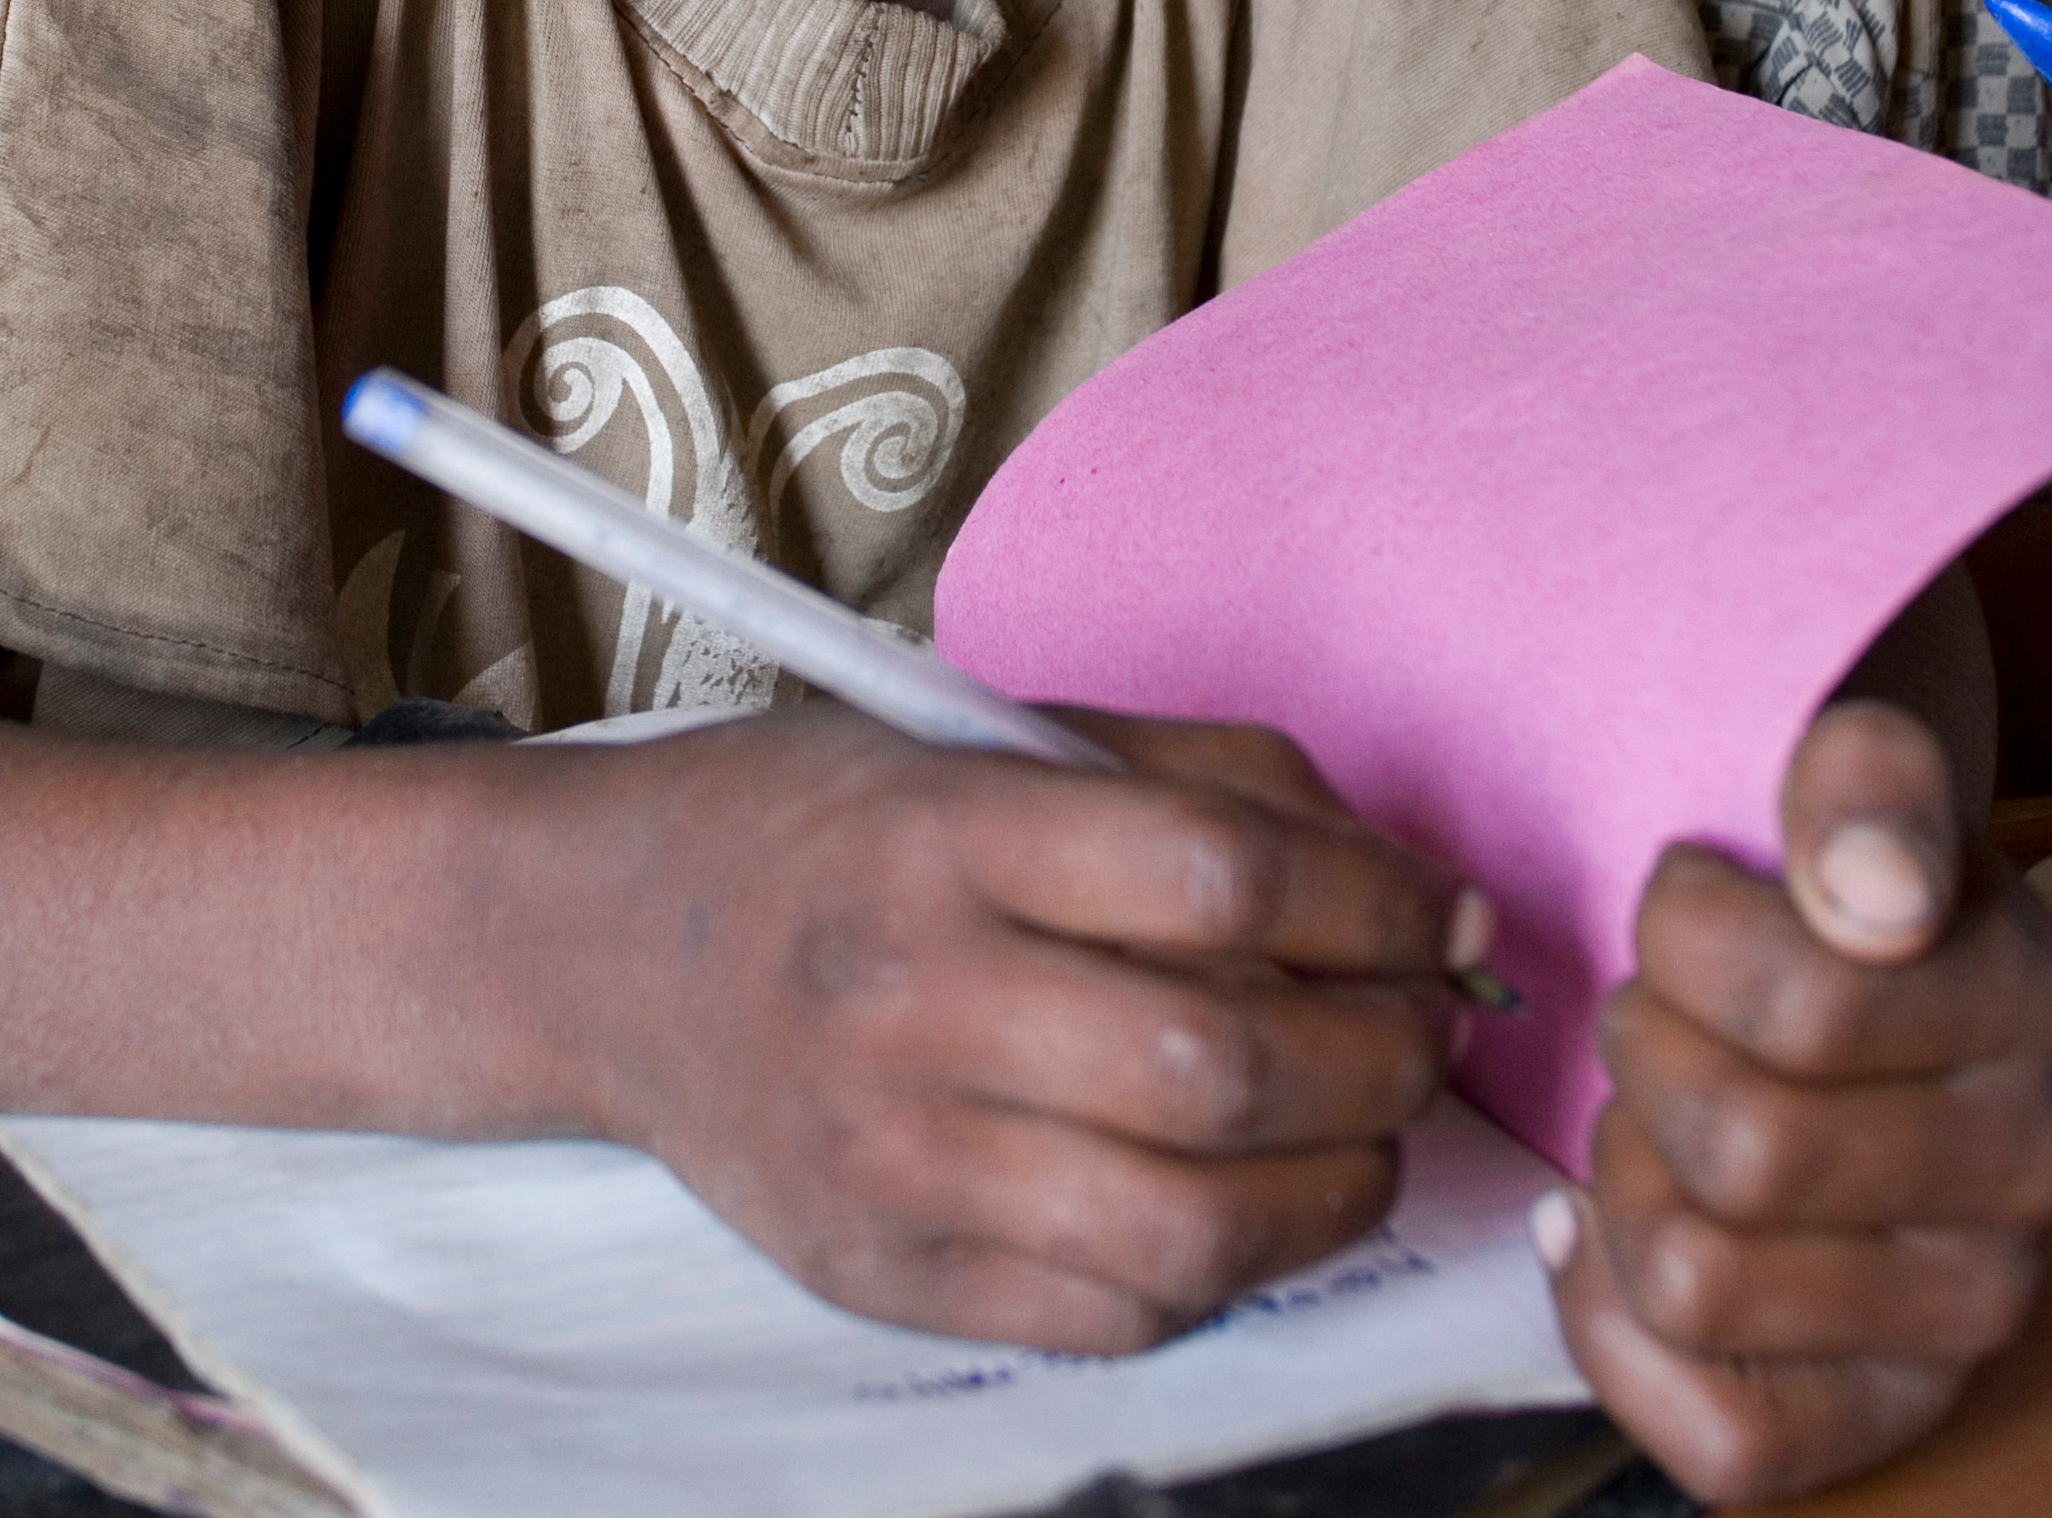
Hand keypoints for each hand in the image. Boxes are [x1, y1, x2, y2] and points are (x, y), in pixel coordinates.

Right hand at [580, 705, 1471, 1351]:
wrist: (610, 944)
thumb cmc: (833, 816)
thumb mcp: (998, 731)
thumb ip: (1209, 781)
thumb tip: (1413, 886)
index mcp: (947, 831)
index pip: (1219, 881)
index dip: (1375, 904)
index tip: (1441, 913)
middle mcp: (912, 999)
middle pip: (1222, 1067)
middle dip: (1385, 1055)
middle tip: (1427, 1026)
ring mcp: (894, 1158)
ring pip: (1190, 1229)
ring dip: (1338, 1186)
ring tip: (1367, 1129)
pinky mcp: (886, 1277)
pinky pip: (1114, 1319)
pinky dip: (1226, 1272)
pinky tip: (1248, 1198)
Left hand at [1532, 702, 2051, 1502]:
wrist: (1819, 957)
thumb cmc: (1798, 865)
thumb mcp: (1836, 768)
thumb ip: (1863, 780)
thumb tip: (1875, 895)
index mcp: (2026, 999)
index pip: (1804, 1006)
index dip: (1682, 933)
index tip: (1686, 893)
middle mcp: (2031, 1167)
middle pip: (1739, 1151)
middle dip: (1645, 1053)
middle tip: (1655, 1008)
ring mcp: (1971, 1305)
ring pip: (1700, 1279)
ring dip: (1628, 1173)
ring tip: (1656, 1109)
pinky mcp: (1887, 1406)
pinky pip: (1721, 1435)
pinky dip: (1617, 1319)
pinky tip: (1609, 1221)